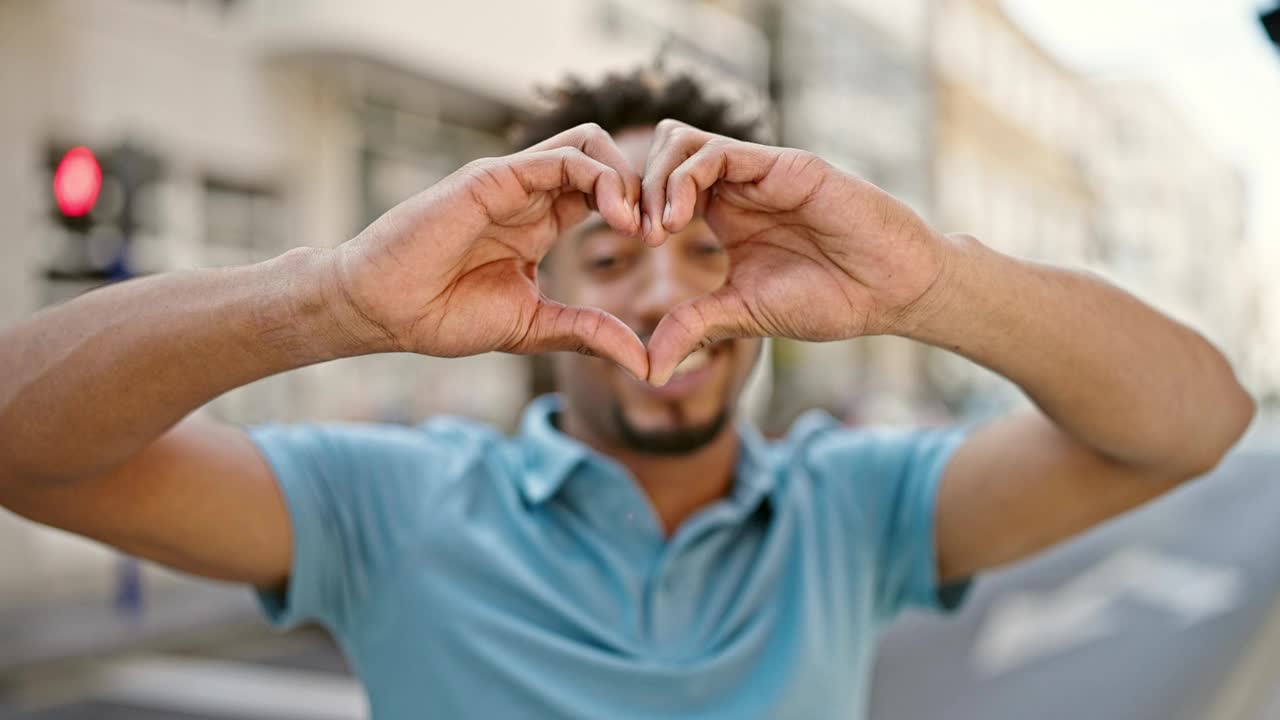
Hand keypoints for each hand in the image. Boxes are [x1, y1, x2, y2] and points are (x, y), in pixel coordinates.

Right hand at [333, 123, 648, 379]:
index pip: (604, 190)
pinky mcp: (492, 177)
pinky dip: (599, 177)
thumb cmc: (444, 316)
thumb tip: (645, 362)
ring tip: (638, 223)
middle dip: (644, 185)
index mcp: (540, 221)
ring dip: (626, 175)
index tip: (658, 244)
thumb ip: (589, 334)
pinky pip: (558, 157)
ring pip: (588, 143)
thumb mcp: (535, 328)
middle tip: (659, 230)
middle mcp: (529, 193)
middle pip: (603, 156)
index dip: (639, 209)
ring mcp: (511, 180)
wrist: (384, 311)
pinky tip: (616, 216)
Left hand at [639, 120, 950, 384]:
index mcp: (723, 212)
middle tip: (632, 232)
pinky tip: (678, 220)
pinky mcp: (783, 165)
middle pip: (663, 152)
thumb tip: (645, 370)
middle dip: (635, 187)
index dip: (633, 206)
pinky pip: (720, 151)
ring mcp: (759, 170)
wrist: (892, 291)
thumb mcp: (744, 316)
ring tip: (656, 228)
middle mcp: (737, 184)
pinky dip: (686, 178)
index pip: (660, 186)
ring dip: (655, 179)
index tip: (625, 245)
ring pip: (683, 141)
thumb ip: (694, 329)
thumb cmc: (830, 298)